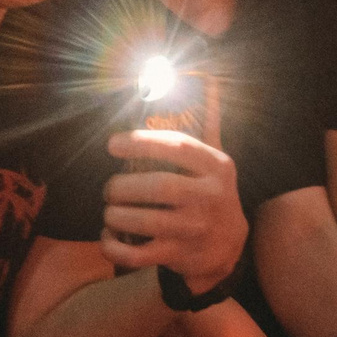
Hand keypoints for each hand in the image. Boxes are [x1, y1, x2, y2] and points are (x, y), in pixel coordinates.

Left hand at [97, 129, 246, 293]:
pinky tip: (107, 236)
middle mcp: (210, 198)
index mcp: (217, 168)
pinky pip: (140, 255)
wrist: (229, 246)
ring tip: (109, 210)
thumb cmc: (209, 192)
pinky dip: (115, 247)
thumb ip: (206, 123)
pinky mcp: (181, 256)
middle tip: (109, 188)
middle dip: (123, 185)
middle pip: (159, 186)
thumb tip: (208, 81)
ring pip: (146, 222)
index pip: (177, 147)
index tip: (112, 144)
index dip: (141, 142)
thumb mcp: (213, 160)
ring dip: (116, 215)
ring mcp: (196, 230)